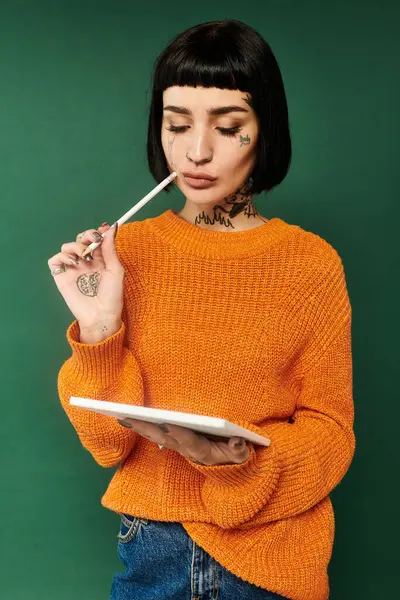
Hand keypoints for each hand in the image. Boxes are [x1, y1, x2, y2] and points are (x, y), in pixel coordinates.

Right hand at [47, 222, 124, 334]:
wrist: (102, 315)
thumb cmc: (112, 296)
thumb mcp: (115, 270)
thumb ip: (110, 249)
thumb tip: (111, 228)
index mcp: (100, 259)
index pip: (95, 240)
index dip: (97, 232)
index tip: (103, 229)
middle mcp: (85, 262)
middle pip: (80, 240)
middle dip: (86, 235)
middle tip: (93, 239)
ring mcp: (73, 269)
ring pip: (67, 247)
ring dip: (75, 245)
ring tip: (84, 256)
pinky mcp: (61, 277)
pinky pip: (55, 260)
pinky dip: (62, 257)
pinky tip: (73, 262)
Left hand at [118, 419, 250, 465]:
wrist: (227, 469)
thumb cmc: (234, 456)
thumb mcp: (242, 455)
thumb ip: (240, 451)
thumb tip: (237, 441)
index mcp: (203, 452)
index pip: (189, 441)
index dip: (178, 433)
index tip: (167, 423)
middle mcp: (187, 450)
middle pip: (165, 439)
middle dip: (148, 429)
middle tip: (130, 418)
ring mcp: (179, 446)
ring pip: (156, 436)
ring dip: (140, 428)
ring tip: (122, 416)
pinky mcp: (174, 441)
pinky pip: (155, 434)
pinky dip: (141, 427)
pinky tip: (127, 419)